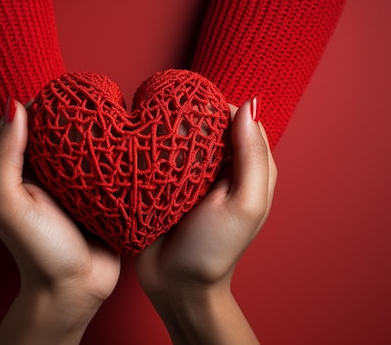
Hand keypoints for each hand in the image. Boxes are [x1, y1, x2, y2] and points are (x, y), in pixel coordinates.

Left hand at [0, 98, 120, 343]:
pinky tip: (132, 140)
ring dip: (101, 130)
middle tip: (99, 97)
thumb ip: (4, 157)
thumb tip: (14, 105)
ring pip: (88, 144)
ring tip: (120, 112)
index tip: (67, 89)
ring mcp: (77, 182)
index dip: (44, 103)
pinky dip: (118, 152)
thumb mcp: (7, 203)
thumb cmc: (38, 250)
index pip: (27, 122)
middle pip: (61, 130)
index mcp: (18, 169)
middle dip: (77, 113)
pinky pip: (110, 165)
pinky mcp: (103, 192)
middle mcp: (47, 171)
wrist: (75, 289)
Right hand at [136, 99, 276, 344]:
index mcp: (246, 168)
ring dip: (165, 131)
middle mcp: (219, 167)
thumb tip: (250, 104)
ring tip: (148, 127)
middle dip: (187, 116)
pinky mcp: (163, 184)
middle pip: (205, 125)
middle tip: (166, 117)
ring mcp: (189, 175)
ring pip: (178, 137)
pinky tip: (138, 143)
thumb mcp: (244, 203)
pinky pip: (158, 156)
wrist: (175, 285)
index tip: (193, 106)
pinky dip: (150, 148)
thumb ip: (252, 156)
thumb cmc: (215, 249)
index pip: (236, 120)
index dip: (216, 108)